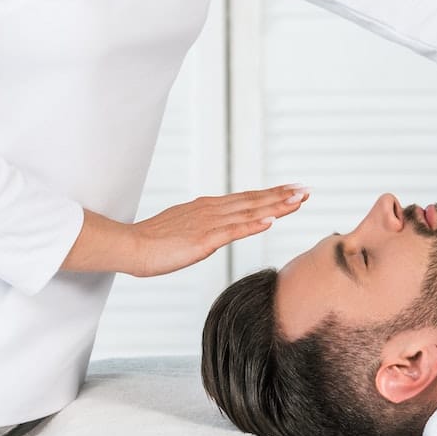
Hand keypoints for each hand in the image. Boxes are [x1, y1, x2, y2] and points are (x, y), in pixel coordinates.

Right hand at [122, 184, 310, 277]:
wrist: (129, 246)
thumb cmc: (151, 243)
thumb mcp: (184, 230)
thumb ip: (203, 228)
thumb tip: (216, 230)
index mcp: (209, 208)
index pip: (247, 199)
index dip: (272, 194)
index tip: (293, 190)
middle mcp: (212, 210)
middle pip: (254, 201)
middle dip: (283, 195)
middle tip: (307, 189)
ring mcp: (209, 223)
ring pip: (249, 212)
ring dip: (276, 205)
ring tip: (298, 199)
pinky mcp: (203, 240)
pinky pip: (232, 232)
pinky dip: (253, 225)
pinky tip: (270, 222)